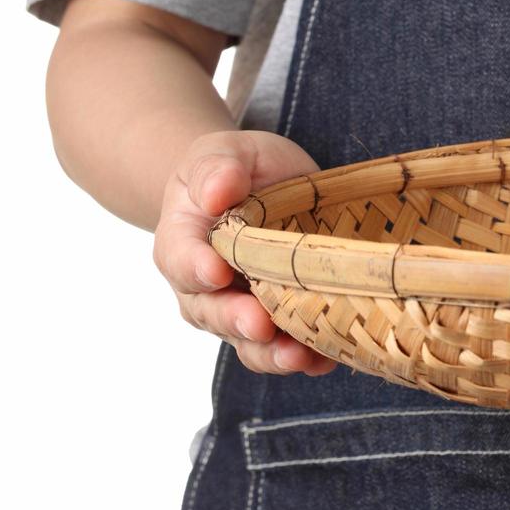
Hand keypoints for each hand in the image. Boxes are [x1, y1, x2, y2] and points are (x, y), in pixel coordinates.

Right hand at [152, 130, 337, 375]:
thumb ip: (217, 168)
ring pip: (248, 342)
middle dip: (237, 321)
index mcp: (182, 240)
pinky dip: (306, 357)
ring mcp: (239, 308)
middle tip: (261, 325)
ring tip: (299, 357)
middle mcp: (204, 286)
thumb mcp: (224, 152)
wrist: (256, 189)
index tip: (217, 272)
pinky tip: (328, 358)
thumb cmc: (235, 170)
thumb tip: (215, 193)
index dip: (197, 269)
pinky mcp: (276, 321)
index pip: (181, 259)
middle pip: (212, 312)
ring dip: (272, 354)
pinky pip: (284, 347)